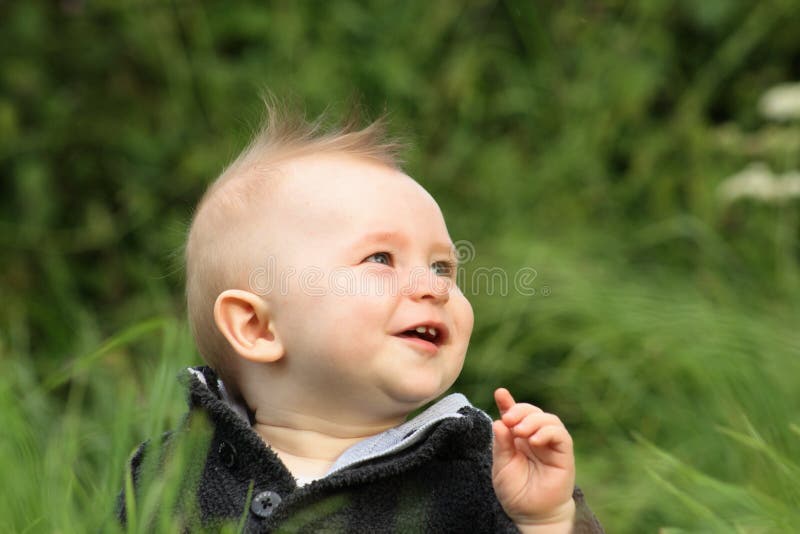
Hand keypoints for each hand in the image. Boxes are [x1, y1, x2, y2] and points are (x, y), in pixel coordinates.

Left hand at [491, 388, 575, 528]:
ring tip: (520, 431)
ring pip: (549, 419)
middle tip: (509, 420)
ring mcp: (550, 444)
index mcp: (518, 437)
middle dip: (520, 411)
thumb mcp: (501, 466)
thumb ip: (501, 444)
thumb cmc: (515, 491)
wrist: (530, 514)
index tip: (500, 393)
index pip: (515, 414)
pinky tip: (534, 440)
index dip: (508, 402)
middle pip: (532, 411)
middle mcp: (535, 437)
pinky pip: (560, 435)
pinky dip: (547, 432)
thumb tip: (498, 422)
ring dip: (533, 420)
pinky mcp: (564, 454)